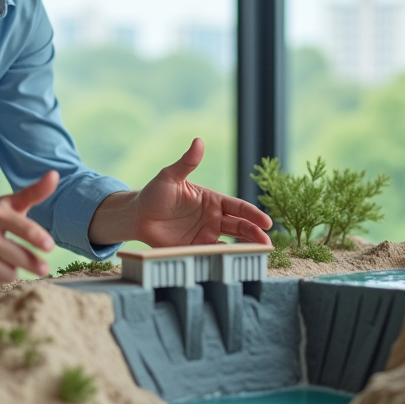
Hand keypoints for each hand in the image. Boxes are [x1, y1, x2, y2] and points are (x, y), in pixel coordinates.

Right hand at [0, 171, 57, 290]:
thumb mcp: (7, 204)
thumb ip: (34, 192)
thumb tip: (55, 175)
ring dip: (11, 272)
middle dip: (32, 264)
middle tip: (40, 268)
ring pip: (8, 275)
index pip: (23, 228)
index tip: (49, 247)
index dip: (38, 238)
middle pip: (19, 258)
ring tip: (5, 263)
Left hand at [90, 138, 272, 246]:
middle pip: (240, 226)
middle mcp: (214, 218)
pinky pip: (213, 254)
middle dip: (255, 234)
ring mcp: (206, 234)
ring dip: (246, 247)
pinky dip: (225, 258)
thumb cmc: (154, 193)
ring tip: (260, 254)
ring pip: (232, 242)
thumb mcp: (170, 176)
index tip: (267, 222)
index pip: (239, 207)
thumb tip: (198, 141)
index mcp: (213, 200)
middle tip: (267, 242)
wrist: (137, 216)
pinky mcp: (195, 249)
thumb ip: (186, 162)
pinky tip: (234, 262)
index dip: (253, 214)